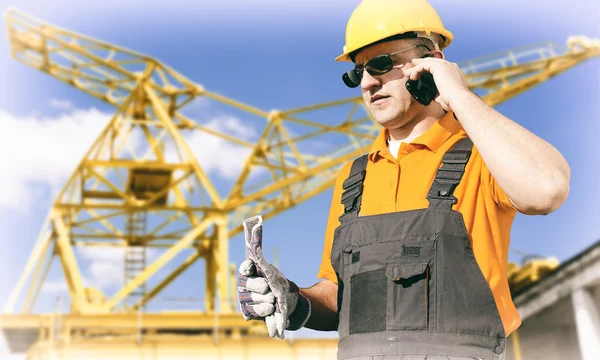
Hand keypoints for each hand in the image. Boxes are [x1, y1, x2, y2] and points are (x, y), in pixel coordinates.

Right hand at [238, 215, 310, 338]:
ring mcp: (243, 298)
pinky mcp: (246, 311)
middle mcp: (242, 284)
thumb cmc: (276, 282)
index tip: (252, 267)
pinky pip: (253, 311)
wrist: (285, 303)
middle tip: (269, 288)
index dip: (248, 268)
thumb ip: (258, 248)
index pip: (245, 267)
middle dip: (261, 287)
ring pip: (252, 298)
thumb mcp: (271, 267)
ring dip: (266, 300)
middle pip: (249, 284)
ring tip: (273, 299)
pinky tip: (270, 308)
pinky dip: (264, 310)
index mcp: (248, 271)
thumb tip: (256, 221)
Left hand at [405, 57, 470, 112]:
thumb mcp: (444, 96)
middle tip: (410, 71)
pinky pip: (424, 65)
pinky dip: (416, 70)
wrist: (459, 99)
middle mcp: (450, 66)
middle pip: (432, 62)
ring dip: (416, 67)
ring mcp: (445, 65)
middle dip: (420, 65)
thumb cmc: (453, 101)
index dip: (429, 68)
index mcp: (453, 72)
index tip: (420, 73)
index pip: (439, 67)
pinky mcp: (439, 66)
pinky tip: (412, 77)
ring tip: (407, 73)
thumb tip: (433, 96)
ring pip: (427, 62)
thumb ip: (438, 94)